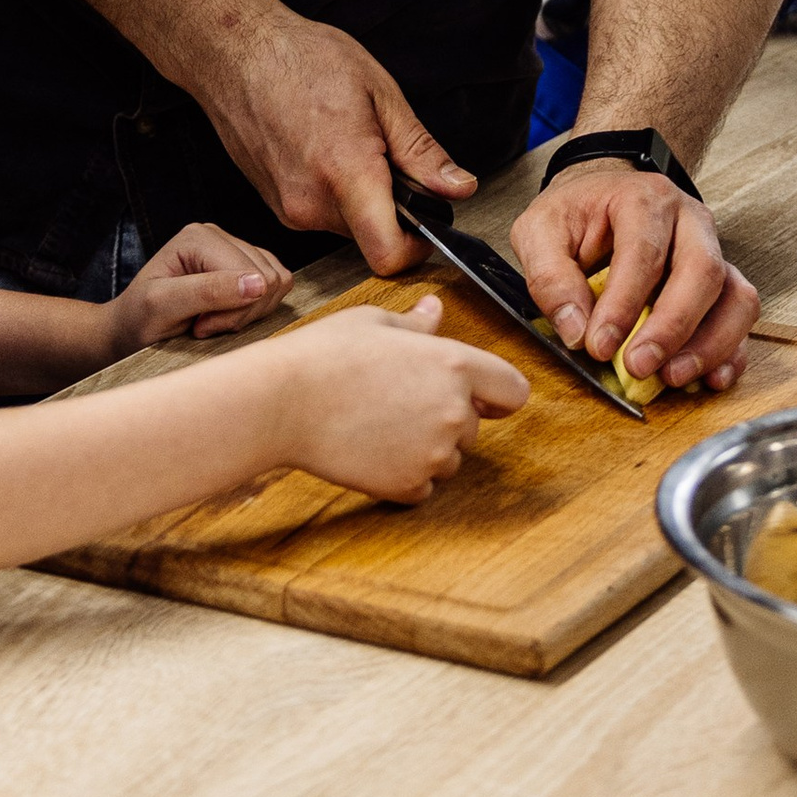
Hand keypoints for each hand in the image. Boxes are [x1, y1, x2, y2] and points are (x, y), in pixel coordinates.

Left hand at [108, 222, 292, 357]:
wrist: (130, 328)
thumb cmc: (140, 318)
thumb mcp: (163, 307)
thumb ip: (208, 292)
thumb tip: (259, 284)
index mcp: (200, 236)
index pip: (251, 275)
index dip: (232, 311)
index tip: (198, 326)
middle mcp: (219, 235)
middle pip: (269, 278)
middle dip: (240, 314)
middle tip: (203, 326)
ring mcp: (234, 249)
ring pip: (277, 284)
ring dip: (248, 314)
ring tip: (211, 321)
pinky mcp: (245, 266)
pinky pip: (276, 288)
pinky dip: (256, 311)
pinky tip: (225, 317)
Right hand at [199, 3, 475, 272]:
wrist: (236, 54)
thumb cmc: (302, 59)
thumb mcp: (380, 93)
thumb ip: (421, 151)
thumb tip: (459, 188)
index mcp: (344, 172)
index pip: (388, 254)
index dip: (418, 248)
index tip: (428, 221)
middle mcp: (311, 203)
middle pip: (372, 236)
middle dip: (391, 207)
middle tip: (385, 154)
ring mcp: (288, 209)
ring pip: (347, 225)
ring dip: (361, 197)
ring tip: (349, 141)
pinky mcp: (276, 206)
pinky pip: (321, 214)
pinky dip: (334, 192)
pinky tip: (323, 148)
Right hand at [267, 293, 526, 499]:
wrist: (283, 403)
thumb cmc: (325, 355)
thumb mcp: (375, 322)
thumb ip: (416, 324)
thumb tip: (434, 310)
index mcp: (454, 364)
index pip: (513, 390)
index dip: (497, 392)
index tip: (479, 395)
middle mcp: (454, 411)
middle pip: (473, 426)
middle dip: (446, 417)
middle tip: (398, 402)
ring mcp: (433, 454)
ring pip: (449, 459)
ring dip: (427, 448)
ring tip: (379, 424)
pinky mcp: (408, 486)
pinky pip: (423, 486)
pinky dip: (404, 474)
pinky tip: (371, 449)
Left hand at [511, 162, 758, 393]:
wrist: (604, 192)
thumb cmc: (576, 212)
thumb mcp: (540, 231)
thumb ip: (550, 278)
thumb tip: (575, 330)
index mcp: (643, 200)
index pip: (643, 253)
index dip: (623, 305)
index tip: (600, 346)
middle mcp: (689, 221)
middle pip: (702, 272)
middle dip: (672, 327)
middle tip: (639, 366)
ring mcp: (713, 250)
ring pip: (735, 296)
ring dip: (709, 344)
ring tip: (672, 377)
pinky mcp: (723, 281)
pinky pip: (741, 317)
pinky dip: (731, 351)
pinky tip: (709, 378)